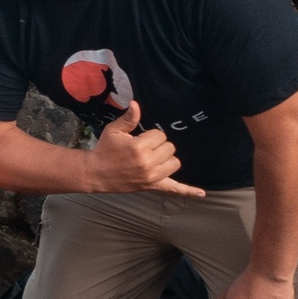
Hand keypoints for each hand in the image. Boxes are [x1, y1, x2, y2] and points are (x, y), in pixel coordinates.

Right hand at [87, 103, 204, 197]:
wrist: (96, 173)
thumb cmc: (105, 150)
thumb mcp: (114, 131)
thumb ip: (128, 118)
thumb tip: (136, 104)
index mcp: (138, 147)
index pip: (159, 135)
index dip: (150, 135)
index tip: (139, 139)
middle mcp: (147, 163)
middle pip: (169, 147)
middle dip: (158, 145)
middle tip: (144, 148)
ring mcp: (152, 176)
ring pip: (174, 162)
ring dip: (166, 158)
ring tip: (153, 158)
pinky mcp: (153, 186)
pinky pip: (174, 189)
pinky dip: (188, 191)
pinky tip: (201, 194)